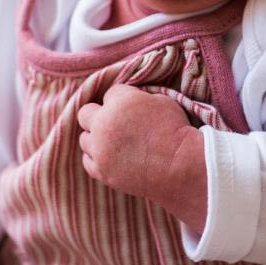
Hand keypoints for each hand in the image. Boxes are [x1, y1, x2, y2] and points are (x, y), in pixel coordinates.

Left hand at [77, 85, 206, 232]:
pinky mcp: (101, 171)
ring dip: (96, 137)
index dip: (123, 99)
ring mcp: (100, 150)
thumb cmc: (176, 131)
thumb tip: (129, 101)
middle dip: (99, 115)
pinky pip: (87, 160)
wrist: (181, 166)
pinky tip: (110, 156)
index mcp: (119, 102)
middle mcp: (103, 124)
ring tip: (115, 142)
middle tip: (116, 122)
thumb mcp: (161, 100)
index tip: (134, 108)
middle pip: (85, 113)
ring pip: (84, 139)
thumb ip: (137, 97)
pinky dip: (96, 157)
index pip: (110, 93)